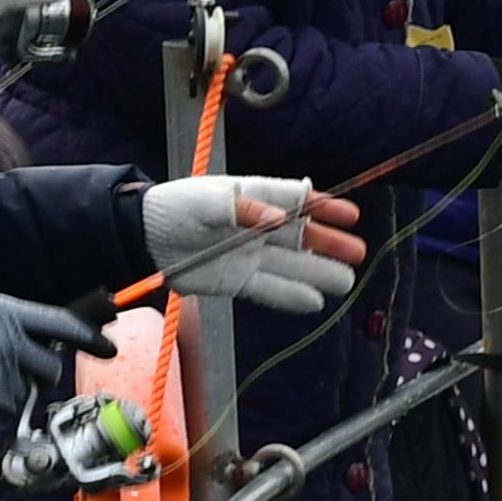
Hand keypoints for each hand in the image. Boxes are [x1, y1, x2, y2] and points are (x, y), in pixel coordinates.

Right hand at [0, 293, 115, 420]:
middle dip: (34, 378)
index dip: (88, 336)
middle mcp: (11, 337)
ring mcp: (5, 367)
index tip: (109, 347)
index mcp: (5, 310)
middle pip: (49, 368)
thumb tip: (30, 342)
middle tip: (2, 376)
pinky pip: (2, 412)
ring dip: (1, 396)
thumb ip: (2, 325)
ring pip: (23, 393)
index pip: (60, 322)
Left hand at [140, 176, 364, 313]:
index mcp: (254, 198)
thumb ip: (243, 208)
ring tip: (346, 281)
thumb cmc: (174, 208)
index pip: (298, 201)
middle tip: (358, 253)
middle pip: (302, 237)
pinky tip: (315, 302)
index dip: (325, 208)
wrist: (143, 239)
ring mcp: (250, 255)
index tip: (350, 216)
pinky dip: (292, 296)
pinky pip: (271, 289)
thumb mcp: (207, 201)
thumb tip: (280, 218)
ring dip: (318, 272)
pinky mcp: (238, 280)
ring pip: (293, 265)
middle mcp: (258, 228)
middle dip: (330, 244)